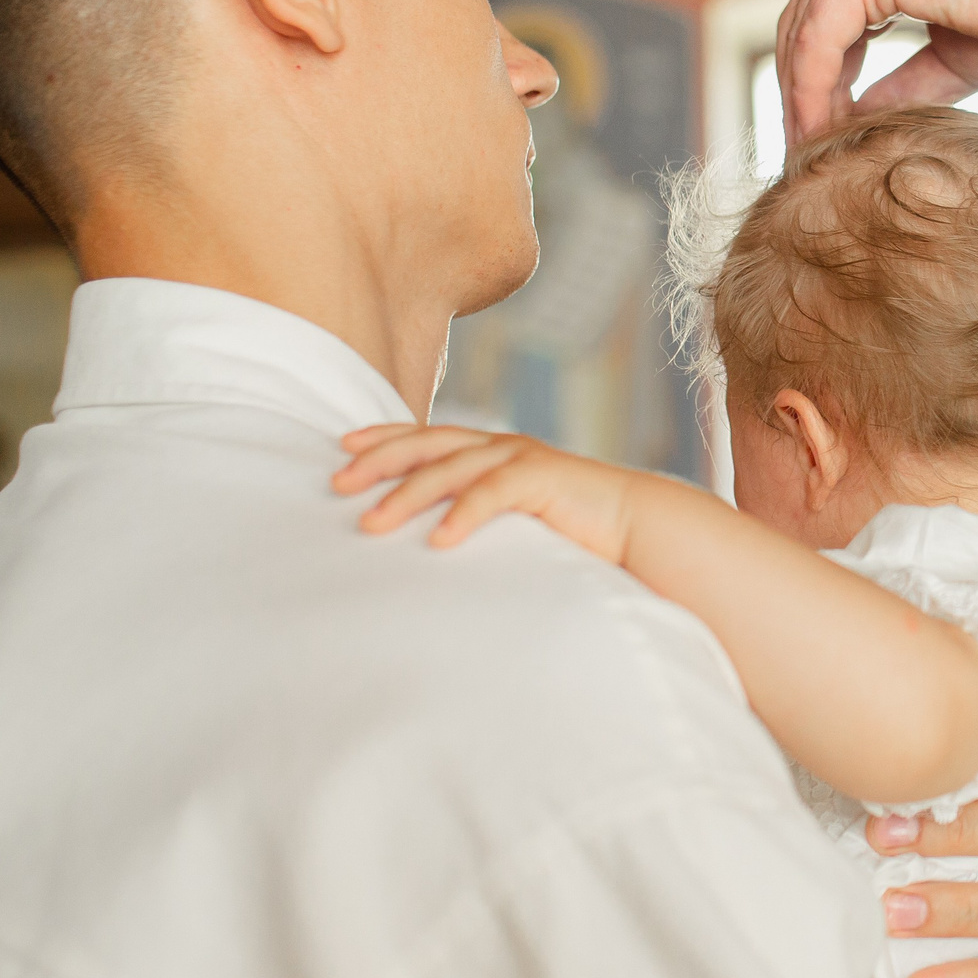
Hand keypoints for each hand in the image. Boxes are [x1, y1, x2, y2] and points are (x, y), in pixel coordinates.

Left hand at [332, 424, 643, 559]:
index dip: (383, 438)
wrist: (640, 525)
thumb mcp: (515, 515)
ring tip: (372, 523)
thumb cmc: (575, 528)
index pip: (426, 436)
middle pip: (427, 444)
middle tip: (337, 483)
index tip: (341, 449)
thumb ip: (478, 513)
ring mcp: (522, 460)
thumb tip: (430, 538)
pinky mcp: (544, 480)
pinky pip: (494, 494)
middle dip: (379, 460)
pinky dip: (464, 514)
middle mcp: (502, 447)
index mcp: (493, 451)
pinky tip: (440, 541)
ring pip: (451, 469)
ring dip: (407, 495)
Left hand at [775, 0, 977, 143]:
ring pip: (805, 26)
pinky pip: (820, 32)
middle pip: (807, 19)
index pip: (830, 17)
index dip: (820, 78)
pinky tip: (819, 127)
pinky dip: (813, 84)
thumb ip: (906, 84)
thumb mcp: (955, 59)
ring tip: (808, 148)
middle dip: (800, 88)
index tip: (819, 132)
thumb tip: (862, 117)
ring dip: (801, 92)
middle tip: (802, 148)